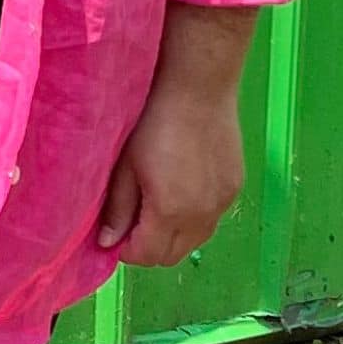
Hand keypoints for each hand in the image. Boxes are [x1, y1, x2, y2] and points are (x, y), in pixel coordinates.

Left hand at [95, 7, 254, 268]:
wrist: (198, 87)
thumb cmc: (152, 122)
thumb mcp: (126, 166)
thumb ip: (117, 209)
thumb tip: (107, 243)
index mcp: (170, 211)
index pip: (146, 256)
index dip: (126, 249)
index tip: (115, 231)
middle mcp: (201, 215)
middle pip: (171, 255)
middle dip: (149, 247)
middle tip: (133, 222)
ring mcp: (222, 202)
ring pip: (195, 241)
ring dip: (173, 235)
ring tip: (158, 205)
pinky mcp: (234, 187)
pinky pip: (212, 218)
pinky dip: (194, 217)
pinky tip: (183, 189)